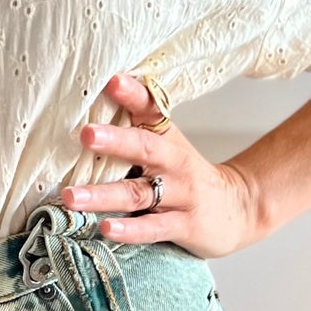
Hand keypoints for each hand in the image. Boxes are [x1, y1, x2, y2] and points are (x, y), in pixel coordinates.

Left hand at [61, 71, 265, 258]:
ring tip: (71, 196)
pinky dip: (130, 230)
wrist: (239, 209)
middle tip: (86, 134)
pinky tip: (106, 228)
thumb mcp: (169, 148)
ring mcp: (180, 195)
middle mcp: (174, 163)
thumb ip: (135, 133)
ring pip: (139, 193)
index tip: (112, 81)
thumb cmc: (188, 177)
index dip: (133, 95)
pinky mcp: (184, 226)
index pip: (151, 110)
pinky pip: (154, 228)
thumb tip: (84, 116)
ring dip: (103, 195)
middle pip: (144, 148)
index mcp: (168, 138)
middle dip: (115, 141)